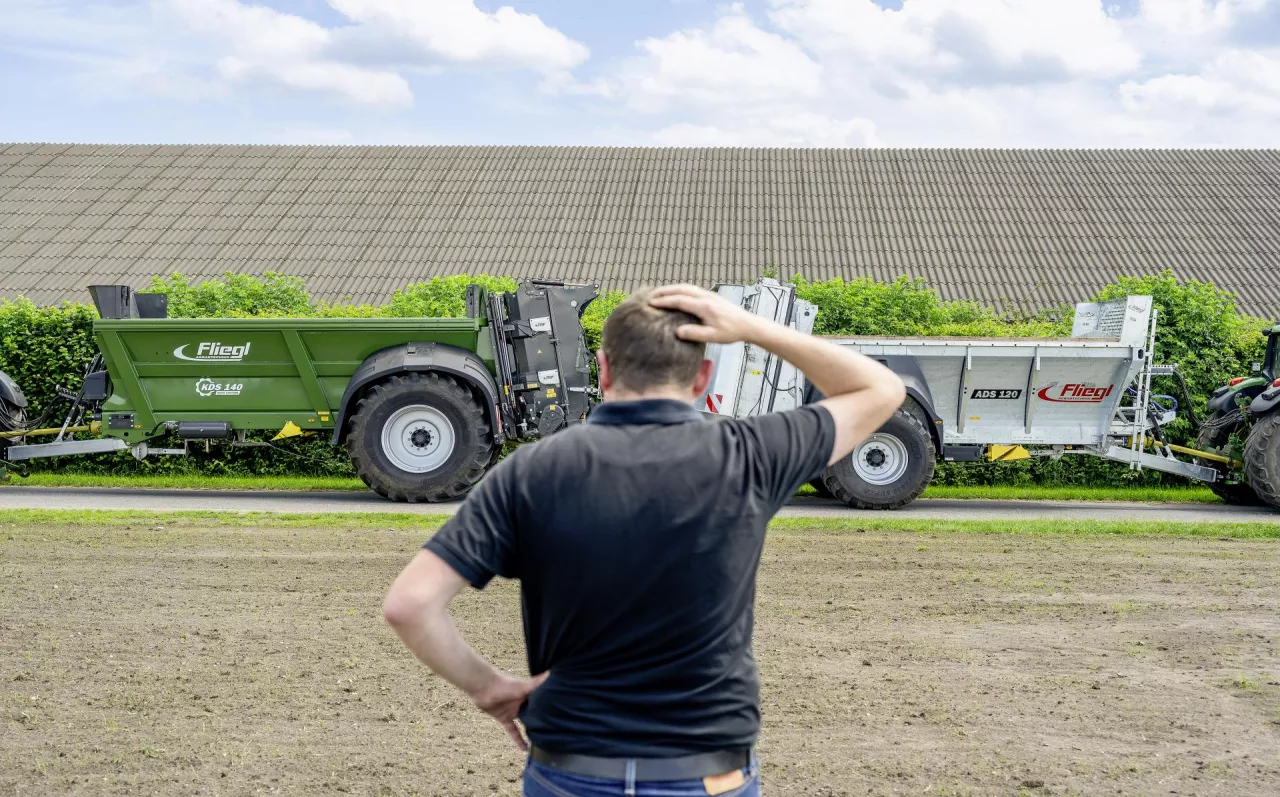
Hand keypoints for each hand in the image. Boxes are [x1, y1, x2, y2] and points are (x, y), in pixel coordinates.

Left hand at [470, 670, 549, 750]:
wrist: (482, 688)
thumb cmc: (504, 684)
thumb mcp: (524, 686)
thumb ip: (538, 683)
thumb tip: (553, 672)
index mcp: (529, 693)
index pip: (543, 701)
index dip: (552, 707)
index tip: (562, 714)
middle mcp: (523, 702)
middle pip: (535, 712)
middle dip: (543, 720)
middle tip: (556, 731)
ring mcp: (514, 711)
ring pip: (525, 722)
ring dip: (532, 730)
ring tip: (543, 741)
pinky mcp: (504, 718)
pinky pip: (513, 731)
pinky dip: (518, 740)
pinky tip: (524, 749)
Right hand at [649, 284, 764, 344]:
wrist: (748, 324)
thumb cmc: (731, 332)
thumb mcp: (712, 337)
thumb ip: (694, 334)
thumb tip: (677, 331)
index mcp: (704, 306)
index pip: (679, 301)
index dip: (664, 302)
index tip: (651, 303)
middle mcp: (705, 297)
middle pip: (681, 289)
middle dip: (664, 291)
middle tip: (650, 295)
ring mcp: (709, 294)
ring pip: (686, 287)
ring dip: (672, 288)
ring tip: (659, 292)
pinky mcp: (712, 296)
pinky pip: (692, 288)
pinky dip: (680, 289)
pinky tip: (676, 294)